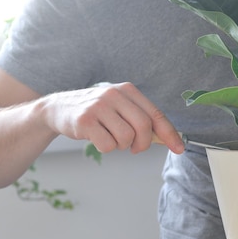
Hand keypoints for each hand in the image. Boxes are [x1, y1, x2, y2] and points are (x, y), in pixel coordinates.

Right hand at [40, 82, 184, 153]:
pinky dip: (105, 148)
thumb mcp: (119, 107)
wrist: (58, 108)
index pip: (156, 115)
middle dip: (143, 144)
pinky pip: (107, 146)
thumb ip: (141, 119)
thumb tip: (167, 138)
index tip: (180, 148)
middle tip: (135, 148)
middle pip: (144, 128)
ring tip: (109, 137)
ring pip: (126, 139)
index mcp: (128, 90)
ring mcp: (99, 106)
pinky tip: (96, 138)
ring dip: (120, 145)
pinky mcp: (85, 121)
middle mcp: (114, 94)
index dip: (170, 134)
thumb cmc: (96, 111)